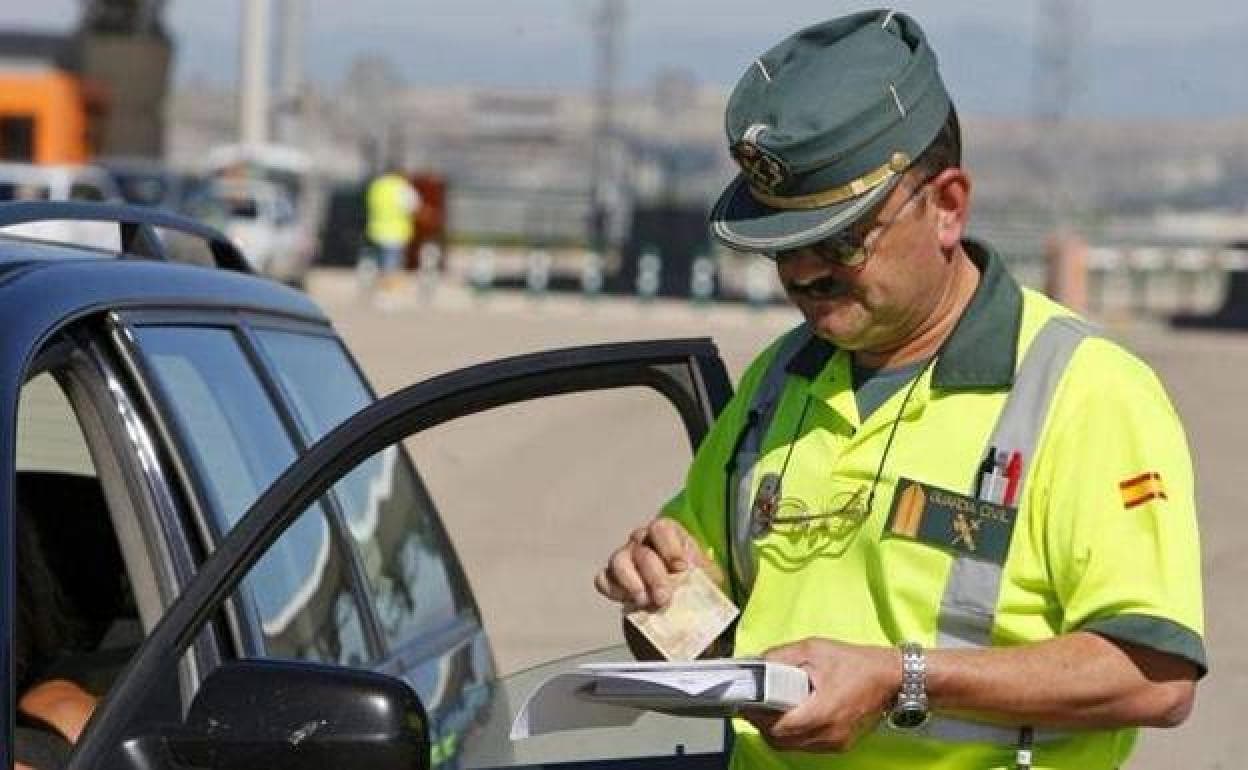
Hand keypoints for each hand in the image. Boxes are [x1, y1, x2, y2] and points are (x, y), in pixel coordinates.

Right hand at [593, 518, 715, 609]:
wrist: (681, 608)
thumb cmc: (696, 585)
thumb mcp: (709, 577)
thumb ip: (705, 574)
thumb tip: (700, 577)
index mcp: (668, 535)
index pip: (661, 528)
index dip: (670, 547)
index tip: (681, 568)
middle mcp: (642, 542)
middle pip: (642, 550)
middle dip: (654, 576)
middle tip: (664, 598)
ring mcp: (625, 559)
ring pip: (618, 561)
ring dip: (632, 583)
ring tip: (645, 602)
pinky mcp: (612, 579)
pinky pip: (603, 580)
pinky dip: (614, 591)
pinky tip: (629, 603)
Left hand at [744, 638, 900, 752]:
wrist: (890, 677)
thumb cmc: (854, 662)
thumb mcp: (813, 649)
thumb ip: (781, 656)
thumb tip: (756, 664)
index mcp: (823, 711)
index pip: (778, 727)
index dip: (757, 716)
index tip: (746, 703)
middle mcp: (829, 733)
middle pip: (781, 741)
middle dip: (763, 725)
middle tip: (755, 705)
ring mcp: (835, 742)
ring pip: (792, 746)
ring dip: (777, 731)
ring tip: (772, 708)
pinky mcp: (840, 744)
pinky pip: (807, 746)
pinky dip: (794, 734)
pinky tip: (793, 714)